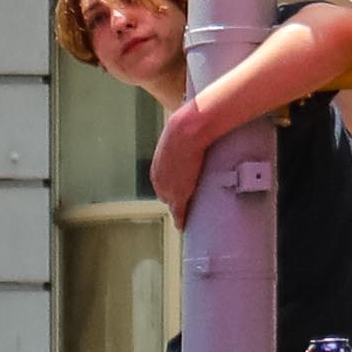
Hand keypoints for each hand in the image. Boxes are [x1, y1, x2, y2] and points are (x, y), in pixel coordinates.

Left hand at [150, 97, 222, 222]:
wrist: (189, 129)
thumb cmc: (188, 125)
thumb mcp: (179, 135)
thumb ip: (183, 140)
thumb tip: (193, 131)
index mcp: (158, 166)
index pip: (164, 183)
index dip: (174, 187)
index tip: (183, 190)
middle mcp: (158, 179)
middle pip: (167, 195)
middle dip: (176, 198)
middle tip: (190, 201)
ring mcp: (167, 188)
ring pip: (173, 205)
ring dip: (181, 209)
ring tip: (192, 213)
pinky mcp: (178, 196)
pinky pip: (179, 213)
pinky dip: (182, 220)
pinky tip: (185, 226)